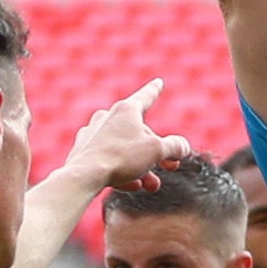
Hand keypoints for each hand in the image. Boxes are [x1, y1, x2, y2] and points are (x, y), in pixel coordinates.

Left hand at [66, 79, 188, 193]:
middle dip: (157, 153)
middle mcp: (107, 117)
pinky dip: (123, 171)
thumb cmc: (122, 158)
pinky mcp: (84, 151)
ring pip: (125, 149)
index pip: (145, 97)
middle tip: (170, 166)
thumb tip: (182, 146)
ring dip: (142, 167)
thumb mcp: (158, 150)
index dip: (155, 91)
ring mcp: (93, 134)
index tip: (159, 82)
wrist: (84, 175)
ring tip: (151, 184)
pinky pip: (110, 159)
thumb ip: (174, 146)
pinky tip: (132, 185)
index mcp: (126, 110)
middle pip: (139, 133)